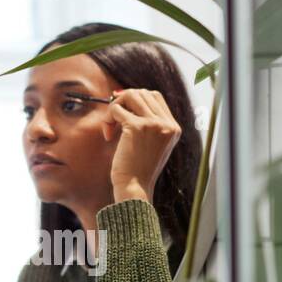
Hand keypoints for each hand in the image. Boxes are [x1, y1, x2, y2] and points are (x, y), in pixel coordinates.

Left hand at [102, 89, 182, 203]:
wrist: (135, 188)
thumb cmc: (138, 170)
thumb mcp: (152, 145)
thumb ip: (148, 123)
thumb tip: (126, 95)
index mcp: (173, 128)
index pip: (155, 97)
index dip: (136, 99)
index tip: (123, 112)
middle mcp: (166, 124)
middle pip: (142, 92)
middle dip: (124, 102)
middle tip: (114, 120)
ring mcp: (153, 124)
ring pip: (130, 95)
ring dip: (114, 107)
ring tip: (111, 126)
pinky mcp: (137, 127)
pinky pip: (116, 108)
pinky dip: (108, 119)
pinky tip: (108, 136)